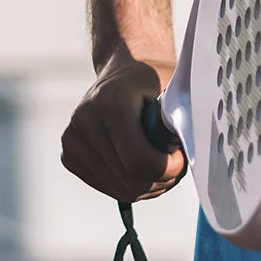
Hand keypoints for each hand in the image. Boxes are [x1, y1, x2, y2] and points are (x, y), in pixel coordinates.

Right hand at [60, 50, 187, 202]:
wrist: (125, 70)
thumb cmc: (153, 81)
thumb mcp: (171, 92)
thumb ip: (178, 122)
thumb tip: (190, 154)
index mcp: (110, 103)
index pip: (140, 161)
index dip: (168, 169)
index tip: (182, 158)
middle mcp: (85, 122)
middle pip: (131, 181)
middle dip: (162, 180)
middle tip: (176, 164)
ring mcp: (73, 140)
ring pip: (121, 189)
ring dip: (149, 186)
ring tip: (162, 165)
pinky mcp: (69, 156)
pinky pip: (109, 188)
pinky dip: (131, 185)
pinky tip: (142, 167)